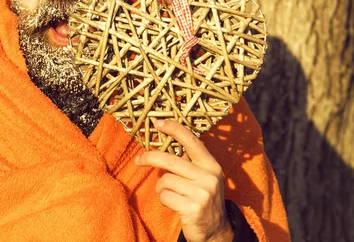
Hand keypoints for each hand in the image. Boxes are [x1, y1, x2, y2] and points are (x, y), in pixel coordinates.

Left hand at [135, 120, 233, 241]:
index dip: (174, 129)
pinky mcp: (193, 208)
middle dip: (149, 157)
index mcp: (211, 165)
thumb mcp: (202, 177)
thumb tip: (161, 146)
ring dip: (161, 187)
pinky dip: (163, 199)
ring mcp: (202, 193)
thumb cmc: (201, 198)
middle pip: (170, 160)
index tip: (158, 123)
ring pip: (165, 180)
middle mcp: (209, 177)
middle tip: (138, 160)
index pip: (192, 141)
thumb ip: (187, 163)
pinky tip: (173, 204)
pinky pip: (165, 196)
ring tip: (170, 194)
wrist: (215, 230)